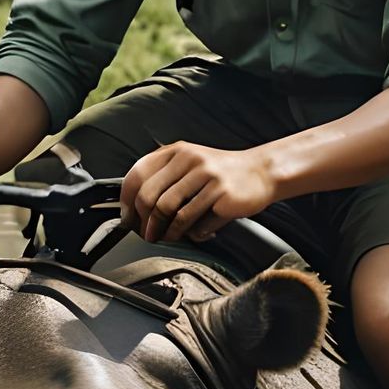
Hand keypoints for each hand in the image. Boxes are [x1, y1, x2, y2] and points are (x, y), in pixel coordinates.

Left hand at [119, 141, 277, 244]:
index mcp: (177, 151)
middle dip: (143, 221)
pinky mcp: (220, 194)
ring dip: (162, 230)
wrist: (260, 172)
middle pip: (150, 195)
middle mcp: (189, 160)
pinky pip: (193, 219)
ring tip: (164, 238)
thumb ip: (165, 177)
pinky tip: (190, 235)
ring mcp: (205, 176)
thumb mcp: (191, 163)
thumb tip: (136, 207)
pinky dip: (187, 233)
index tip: (128, 217)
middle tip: (145, 234)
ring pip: (169, 209)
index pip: (139, 174)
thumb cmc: (222, 173)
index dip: (127, 200)